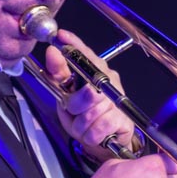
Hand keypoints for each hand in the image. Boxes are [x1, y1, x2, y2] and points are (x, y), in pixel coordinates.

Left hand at [45, 28, 135, 159]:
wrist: (102, 141)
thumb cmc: (84, 115)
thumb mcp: (65, 94)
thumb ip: (58, 74)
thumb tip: (52, 52)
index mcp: (95, 71)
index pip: (85, 53)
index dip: (74, 44)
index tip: (61, 36)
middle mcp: (109, 81)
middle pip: (87, 91)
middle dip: (75, 105)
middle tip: (74, 110)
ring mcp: (118, 99)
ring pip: (92, 113)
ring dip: (82, 124)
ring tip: (84, 124)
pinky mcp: (123, 118)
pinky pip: (100, 127)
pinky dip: (91, 134)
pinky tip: (93, 132)